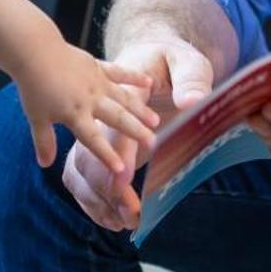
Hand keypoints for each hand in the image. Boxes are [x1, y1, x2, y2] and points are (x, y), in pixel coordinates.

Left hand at [11, 42, 157, 173]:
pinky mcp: (97, 66)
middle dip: (135, 131)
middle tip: (152, 142)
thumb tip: (45, 165)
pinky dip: (134, 77)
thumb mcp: (37, 118)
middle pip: (117, 118)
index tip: (121, 170)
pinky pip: (119, 72)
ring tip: (155, 121)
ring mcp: (96, 82)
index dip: (107, 156)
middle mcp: (90, 100)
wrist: (34, 51)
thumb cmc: (34, 86)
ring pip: (123, 98)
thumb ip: (44, 141)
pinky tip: (149, 82)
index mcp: (75, 114)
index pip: (93, 140)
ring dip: (140, 109)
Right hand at [57, 35, 218, 230]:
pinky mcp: (101, 141)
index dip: (118, 153)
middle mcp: (101, 111)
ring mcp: (97, 127)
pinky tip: (113, 217)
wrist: (153, 50)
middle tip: (131, 212)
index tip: (125, 179)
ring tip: (122, 221)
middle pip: (89, 152)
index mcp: (122, 91)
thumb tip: (190, 103)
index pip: (114, 127)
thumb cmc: (172, 57)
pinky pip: (82, 170)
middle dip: (105, 184)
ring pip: (79, 166)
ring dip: (95, 196)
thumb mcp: (187, 59)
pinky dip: (91, 196)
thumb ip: (191, 78)